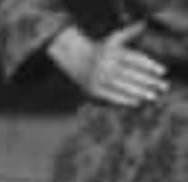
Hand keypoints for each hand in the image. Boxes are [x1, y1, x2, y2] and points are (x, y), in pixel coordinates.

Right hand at [51, 24, 168, 105]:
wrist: (72, 58)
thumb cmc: (99, 48)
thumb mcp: (112, 39)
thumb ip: (129, 32)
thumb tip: (143, 23)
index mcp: (111, 52)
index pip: (134, 59)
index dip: (149, 65)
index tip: (163, 71)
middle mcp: (104, 65)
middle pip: (130, 74)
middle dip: (148, 81)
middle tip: (162, 87)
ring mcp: (97, 78)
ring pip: (122, 86)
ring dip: (139, 92)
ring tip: (153, 96)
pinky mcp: (92, 90)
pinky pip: (110, 97)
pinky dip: (124, 100)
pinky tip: (137, 102)